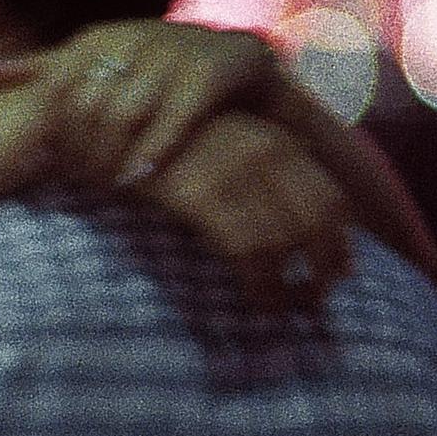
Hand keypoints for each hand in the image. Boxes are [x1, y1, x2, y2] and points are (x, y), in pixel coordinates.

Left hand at [43, 22, 277, 189]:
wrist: (240, 63)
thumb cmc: (157, 71)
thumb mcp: (98, 64)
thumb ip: (41, 71)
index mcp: (101, 37)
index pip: (55, 86)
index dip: (50, 128)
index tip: (47, 162)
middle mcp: (136, 37)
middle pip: (88, 104)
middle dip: (80, 149)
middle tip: (77, 183)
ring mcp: (175, 53)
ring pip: (126, 113)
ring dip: (112, 156)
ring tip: (104, 187)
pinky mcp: (212, 73)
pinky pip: (175, 118)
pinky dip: (153, 152)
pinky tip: (139, 180)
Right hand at [131, 108, 352, 303]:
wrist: (96, 125)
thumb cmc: (160, 150)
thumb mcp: (218, 153)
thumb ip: (256, 179)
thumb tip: (295, 231)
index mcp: (272, 139)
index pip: (331, 196)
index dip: (340, 242)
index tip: (338, 275)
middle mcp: (260, 150)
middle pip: (318, 219)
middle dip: (323, 267)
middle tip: (314, 302)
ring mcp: (230, 169)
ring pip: (284, 239)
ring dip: (290, 284)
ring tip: (281, 310)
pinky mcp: (198, 192)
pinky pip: (247, 247)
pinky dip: (260, 282)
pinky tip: (256, 299)